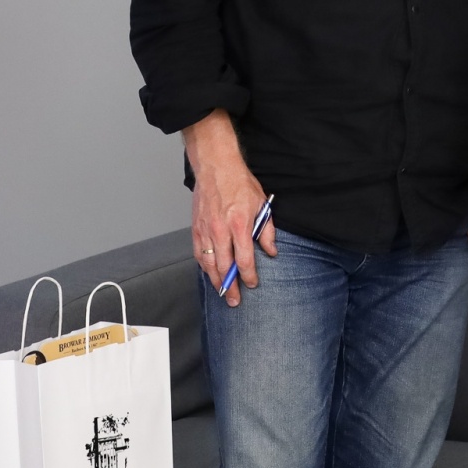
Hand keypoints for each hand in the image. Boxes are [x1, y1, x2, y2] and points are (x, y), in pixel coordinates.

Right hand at [182, 110, 276, 306]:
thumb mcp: (261, 204)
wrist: (216, 166)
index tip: (253, 283)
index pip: (244, 259)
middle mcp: (220, 230)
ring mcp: (205, 230)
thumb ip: (266, 230)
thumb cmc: (239, 183)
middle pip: (224, 267)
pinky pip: (197, 253)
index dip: (249, 276)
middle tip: (235, 301)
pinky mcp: (196, 227)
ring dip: (215, 281)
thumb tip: (271, 251)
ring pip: (208, 263)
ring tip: (221, 293)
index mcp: (239, 225)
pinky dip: (203, 266)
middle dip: (230, 286)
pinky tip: (208, 273)